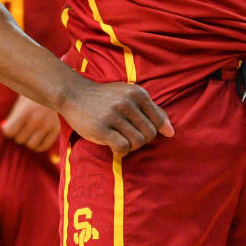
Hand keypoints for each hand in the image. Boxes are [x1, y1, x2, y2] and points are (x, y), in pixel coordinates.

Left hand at [1, 95, 60, 151]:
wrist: (52, 88)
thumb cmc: (31, 96)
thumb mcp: (19, 104)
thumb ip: (12, 118)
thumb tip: (5, 130)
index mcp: (25, 112)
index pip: (9, 132)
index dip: (8, 130)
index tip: (10, 125)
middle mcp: (37, 120)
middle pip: (19, 139)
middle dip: (18, 134)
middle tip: (22, 127)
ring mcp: (48, 125)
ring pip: (31, 145)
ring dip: (28, 140)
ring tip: (29, 132)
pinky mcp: (57, 129)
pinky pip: (43, 147)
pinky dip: (38, 145)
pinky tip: (37, 138)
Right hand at [55, 77, 173, 155]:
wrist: (74, 94)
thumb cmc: (106, 98)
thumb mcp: (130, 96)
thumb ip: (153, 111)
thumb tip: (171, 132)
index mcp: (137, 93)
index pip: (158, 121)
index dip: (152, 130)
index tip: (139, 130)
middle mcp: (127, 102)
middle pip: (149, 134)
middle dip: (142, 140)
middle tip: (128, 137)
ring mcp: (113, 115)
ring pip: (137, 142)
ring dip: (131, 146)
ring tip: (121, 140)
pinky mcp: (101, 128)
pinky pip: (123, 148)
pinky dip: (121, 152)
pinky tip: (114, 146)